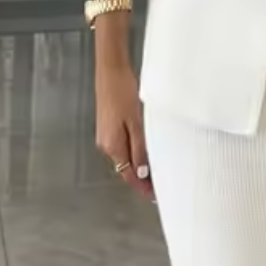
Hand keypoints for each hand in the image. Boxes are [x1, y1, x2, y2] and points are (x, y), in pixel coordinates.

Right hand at [94, 53, 153, 198]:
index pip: (127, 175)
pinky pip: (122, 145)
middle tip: (161, 182)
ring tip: (156, 167)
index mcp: (112, 146)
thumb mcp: (135, 122)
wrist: (110, 70)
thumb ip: (138, 148)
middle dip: (141, 177)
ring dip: (138, 163)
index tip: (154, 196)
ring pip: (124, 156)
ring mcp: (105, 135)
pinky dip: (133, 150)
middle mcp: (105, 144)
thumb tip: (140, 174)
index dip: (141, 187)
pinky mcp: (107, 126)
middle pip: (125, 167)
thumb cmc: (123, 92)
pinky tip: (145, 148)